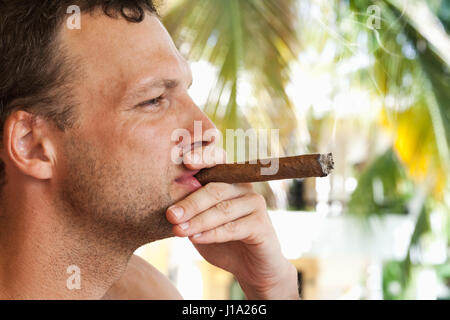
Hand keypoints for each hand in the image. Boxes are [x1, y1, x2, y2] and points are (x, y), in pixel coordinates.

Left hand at [166, 147, 299, 299]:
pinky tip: (196, 238)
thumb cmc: (221, 241)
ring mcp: (254, 203)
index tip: (186, 161)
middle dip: (190, 202)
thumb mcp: (200, 224)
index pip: (216, 161)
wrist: (249, 267)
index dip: (203, 157)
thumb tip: (170, 201)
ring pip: (223, 209)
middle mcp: (243, 186)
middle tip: (171, 215)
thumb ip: (189, 211)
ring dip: (198, 220)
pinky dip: (212, 233)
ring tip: (179, 230)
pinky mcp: (261, 224)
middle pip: (215, 189)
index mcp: (227, 179)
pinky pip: (234, 227)